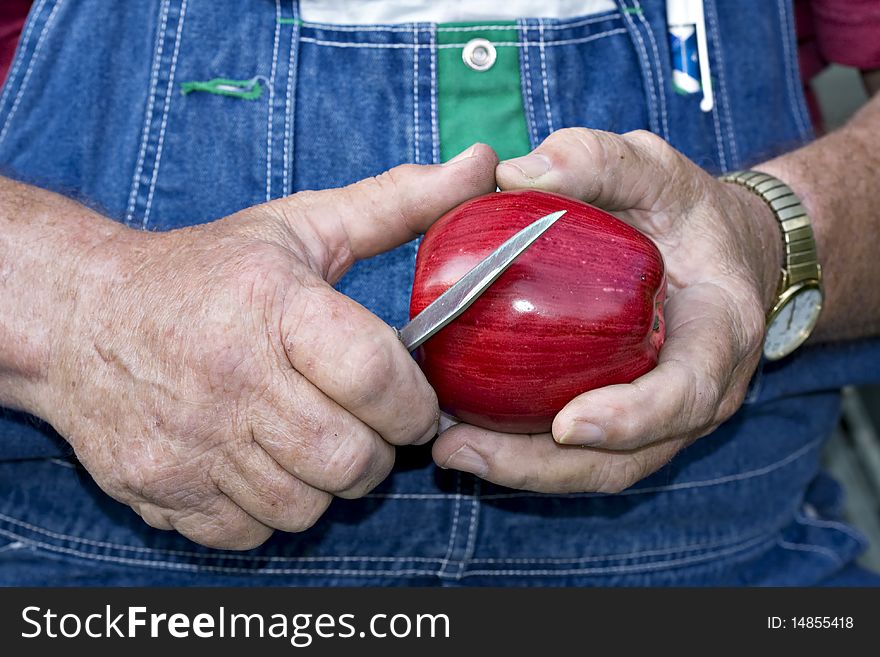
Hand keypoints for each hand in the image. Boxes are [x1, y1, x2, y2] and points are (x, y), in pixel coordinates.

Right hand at [37, 145, 496, 547]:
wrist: (81, 317)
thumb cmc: (205, 273)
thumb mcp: (300, 226)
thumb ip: (398, 203)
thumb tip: (482, 166)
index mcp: (273, 305)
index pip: (374, 375)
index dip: (413, 403)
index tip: (415, 402)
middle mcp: (230, 377)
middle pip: (349, 459)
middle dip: (377, 451)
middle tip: (365, 424)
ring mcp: (191, 443)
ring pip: (306, 506)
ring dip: (324, 482)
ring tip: (311, 440)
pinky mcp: (162, 490)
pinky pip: (251, 532)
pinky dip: (269, 509)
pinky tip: (259, 464)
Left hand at [432, 129, 781, 492]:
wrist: (722, 254)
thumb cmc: (689, 213)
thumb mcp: (654, 168)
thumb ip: (595, 161)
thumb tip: (510, 174)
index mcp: (721, 333)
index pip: (687, 392)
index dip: (633, 418)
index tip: (567, 426)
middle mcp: (698, 391)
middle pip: (630, 458)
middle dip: (546, 468)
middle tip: (462, 449)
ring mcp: (663, 418)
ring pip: (599, 469)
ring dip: (523, 471)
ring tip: (450, 450)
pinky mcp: (630, 422)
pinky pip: (581, 455)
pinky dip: (525, 454)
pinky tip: (466, 434)